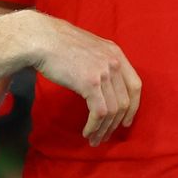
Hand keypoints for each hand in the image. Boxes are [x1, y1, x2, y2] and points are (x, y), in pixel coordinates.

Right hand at [27, 14, 140, 144]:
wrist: (42, 39)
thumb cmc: (59, 44)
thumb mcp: (89, 48)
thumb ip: (101, 63)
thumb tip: (103, 85)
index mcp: (116, 53)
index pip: (135, 85)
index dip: (133, 107)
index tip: (125, 121)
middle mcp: (114, 62)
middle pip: (125, 102)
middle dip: (116, 123)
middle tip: (106, 136)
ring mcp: (103, 72)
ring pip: (112, 111)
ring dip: (104, 129)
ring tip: (95, 139)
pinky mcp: (90, 83)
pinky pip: (99, 112)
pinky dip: (94, 126)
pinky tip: (87, 132)